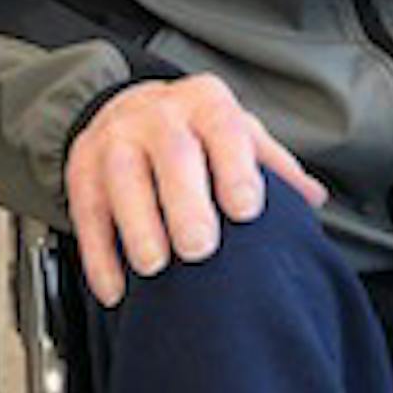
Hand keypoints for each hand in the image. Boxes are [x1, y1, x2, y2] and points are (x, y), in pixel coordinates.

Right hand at [67, 72, 327, 306]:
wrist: (128, 108)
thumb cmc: (196, 132)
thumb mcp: (236, 133)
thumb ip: (272, 165)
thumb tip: (312, 198)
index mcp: (206, 104)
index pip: (224, 128)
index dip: (235, 168)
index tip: (246, 209)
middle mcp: (158, 115)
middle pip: (171, 153)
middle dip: (185, 202)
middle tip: (199, 248)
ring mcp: (114, 139)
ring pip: (122, 178)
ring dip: (138, 225)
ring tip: (155, 266)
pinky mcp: (80, 169)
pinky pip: (86, 212)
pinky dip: (99, 254)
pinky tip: (116, 288)